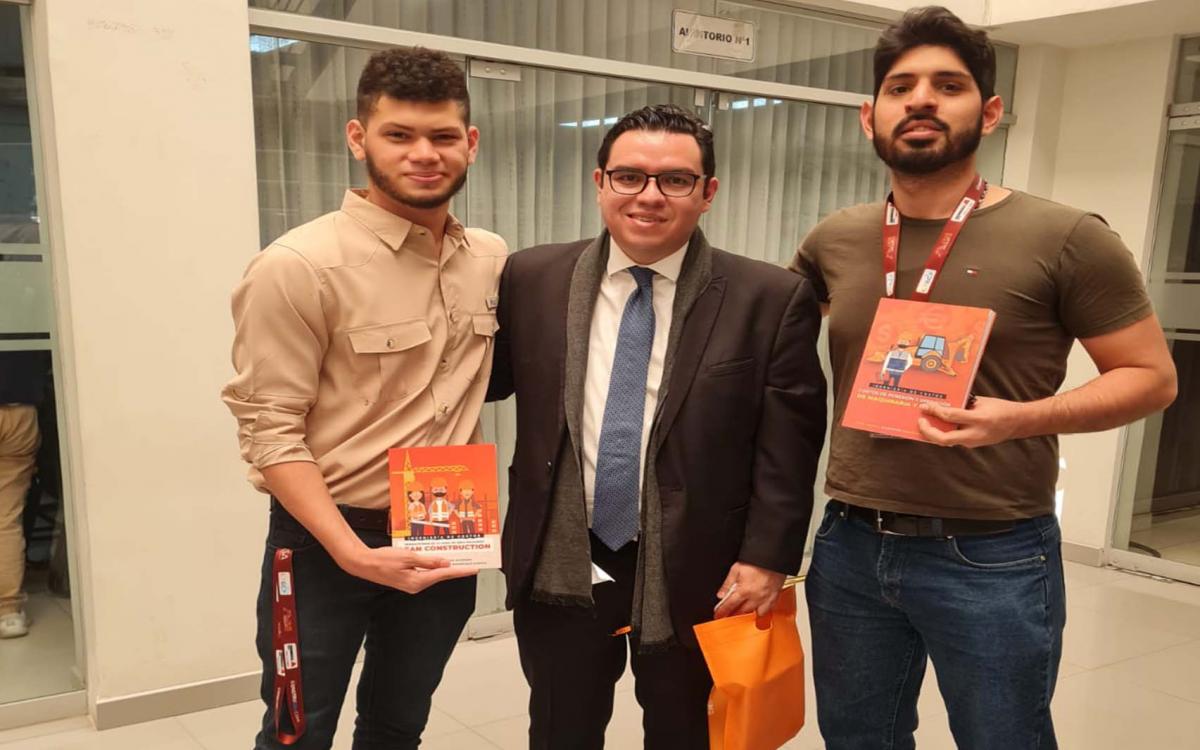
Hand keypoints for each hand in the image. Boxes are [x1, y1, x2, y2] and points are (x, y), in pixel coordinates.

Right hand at [338, 545, 477, 592]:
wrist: (364, 563)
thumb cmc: (382, 560)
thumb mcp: (408, 557)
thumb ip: (428, 561)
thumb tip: (445, 564)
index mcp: (418, 581)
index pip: (444, 574)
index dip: (461, 571)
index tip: (474, 569)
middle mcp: (416, 585)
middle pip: (440, 575)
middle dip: (455, 568)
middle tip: (469, 562)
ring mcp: (412, 583)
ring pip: (433, 574)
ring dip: (443, 566)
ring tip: (457, 558)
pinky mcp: (407, 579)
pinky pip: (424, 572)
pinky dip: (432, 566)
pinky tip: (436, 559)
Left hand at [714, 562, 784, 617]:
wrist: (773, 557)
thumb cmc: (756, 561)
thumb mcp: (736, 569)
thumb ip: (727, 583)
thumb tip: (721, 594)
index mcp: (744, 590)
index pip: (730, 606)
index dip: (722, 612)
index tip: (718, 615)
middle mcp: (755, 597)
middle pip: (742, 612)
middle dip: (733, 614)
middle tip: (728, 613)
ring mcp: (766, 598)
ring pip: (755, 613)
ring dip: (748, 613)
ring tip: (742, 609)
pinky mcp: (775, 597)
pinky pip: (768, 610)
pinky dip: (762, 610)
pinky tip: (758, 607)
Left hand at [917, 396, 1027, 447]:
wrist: (1018, 423)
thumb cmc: (1000, 408)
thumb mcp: (981, 402)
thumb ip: (963, 404)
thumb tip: (942, 403)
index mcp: (979, 419)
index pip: (951, 416)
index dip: (935, 411)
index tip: (925, 406)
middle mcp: (975, 434)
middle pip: (945, 439)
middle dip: (928, 432)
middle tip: (920, 421)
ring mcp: (974, 442)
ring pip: (947, 442)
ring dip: (933, 434)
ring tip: (924, 424)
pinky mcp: (972, 445)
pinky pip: (954, 440)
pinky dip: (943, 433)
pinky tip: (936, 427)